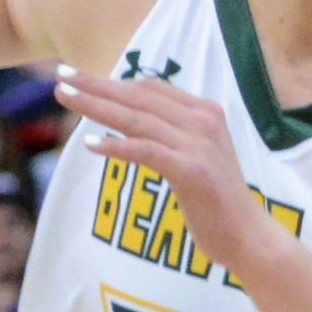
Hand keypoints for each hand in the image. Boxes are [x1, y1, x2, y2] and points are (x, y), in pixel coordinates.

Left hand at [51, 65, 277, 273]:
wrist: (249, 235)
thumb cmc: (217, 200)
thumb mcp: (198, 156)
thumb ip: (174, 135)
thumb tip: (134, 123)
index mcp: (206, 113)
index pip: (152, 89)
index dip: (115, 81)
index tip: (82, 78)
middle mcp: (204, 121)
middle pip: (139, 98)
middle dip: (97, 85)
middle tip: (62, 76)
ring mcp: (199, 145)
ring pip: (138, 120)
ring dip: (97, 107)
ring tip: (66, 98)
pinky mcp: (192, 171)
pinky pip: (147, 151)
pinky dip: (117, 146)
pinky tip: (91, 144)